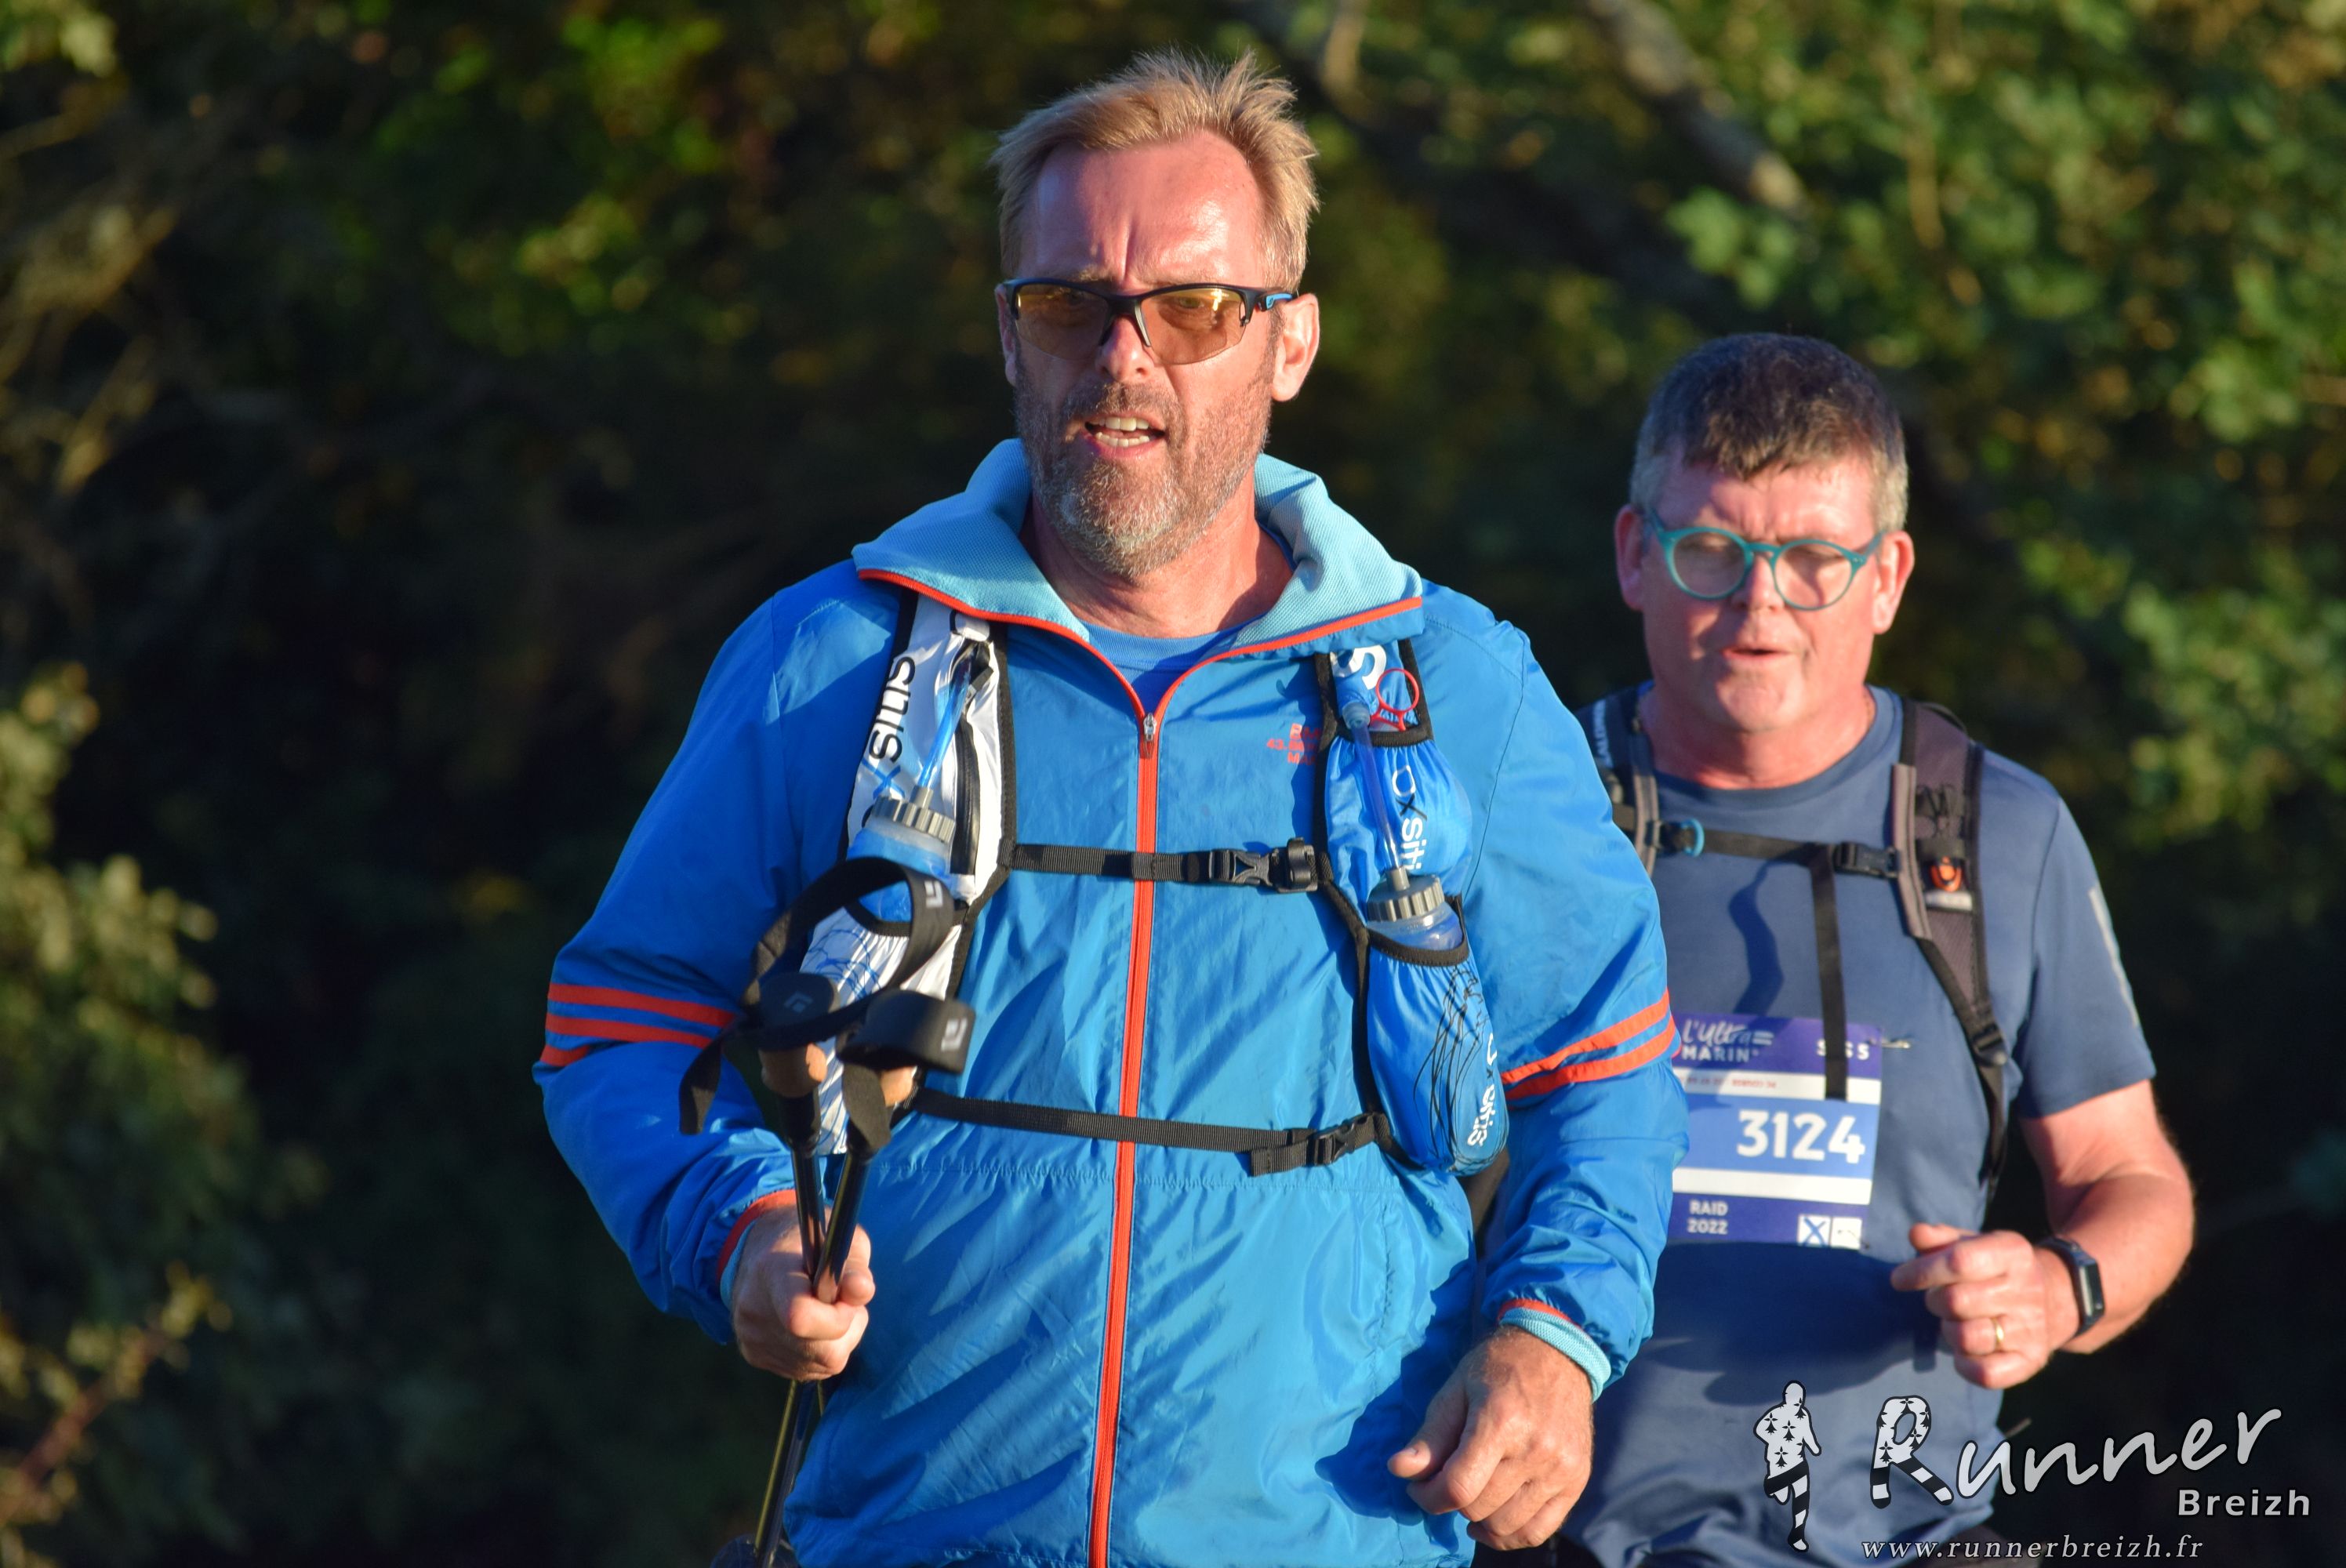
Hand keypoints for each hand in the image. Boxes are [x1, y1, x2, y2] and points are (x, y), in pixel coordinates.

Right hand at [728, 1203, 877, 1381]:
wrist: (759, 1251)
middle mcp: (754, 1310)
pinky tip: (812, 1327)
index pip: (800, 1317)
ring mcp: (751, 1338)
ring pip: (819, 1365)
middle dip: (846, 1330)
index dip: (838, 1317)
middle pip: (820, 1350)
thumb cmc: (807, 1242)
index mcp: (771, 1271)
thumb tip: (862, 1291)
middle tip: (843, 1303)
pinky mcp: (755, 1356)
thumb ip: (854, 1266)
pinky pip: (806, 1370)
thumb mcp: (837, 1238)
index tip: (847, 1298)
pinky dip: (820, 1353)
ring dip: (837, 1342)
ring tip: (826, 1310)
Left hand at [1387, 1326, 1593, 1550]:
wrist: (1557, 1351)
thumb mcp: (1455, 1390)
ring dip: (1478, 1517)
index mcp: (1500, 1420)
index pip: (1458, 1487)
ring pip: (1505, 1525)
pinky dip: (1509, 1535)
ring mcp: (1561, 1467)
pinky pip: (1538, 1530)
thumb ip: (1430, 1436)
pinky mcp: (1577, 1479)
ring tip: (1471, 1493)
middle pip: (1478, 1507)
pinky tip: (1491, 1520)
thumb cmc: (1498, 1366)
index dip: (1428, 1496)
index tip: (1418, 1487)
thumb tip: (1398, 1470)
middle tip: (1444, 1480)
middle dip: (1450, 1500)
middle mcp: (1535, 1448)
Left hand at [1889, 1222, 2073, 1388]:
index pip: (1959, 1261)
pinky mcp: (2031, 1360)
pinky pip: (1986, 1374)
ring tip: (1955, 1322)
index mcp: (2012, 1252)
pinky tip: (1965, 1351)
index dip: (1921, 1271)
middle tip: (1938, 1300)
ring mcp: (2032, 1328)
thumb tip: (1916, 1234)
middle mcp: (2027, 1289)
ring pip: (1968, 1338)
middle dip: (1934, 1301)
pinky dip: (1965, 1365)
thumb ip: (1940, 1238)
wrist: (2054, 1298)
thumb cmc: (1994, 1268)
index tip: (1899, 1279)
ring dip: (1949, 1332)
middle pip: (1957, 1301)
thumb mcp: (1972, 1244)